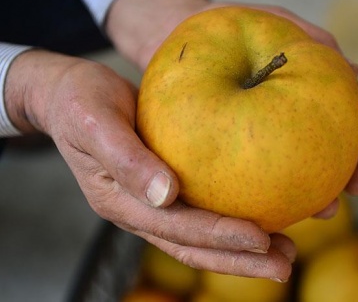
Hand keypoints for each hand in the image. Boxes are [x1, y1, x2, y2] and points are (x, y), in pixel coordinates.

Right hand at [5, 50, 294, 280]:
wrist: (69, 95)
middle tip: (284, 266)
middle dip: (240, 261)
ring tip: (285, 254)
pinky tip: (266, 217)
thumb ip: (126, 159)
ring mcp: (154, 204)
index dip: (219, 237)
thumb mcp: (95, 122)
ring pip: (202, 239)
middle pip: (195, 248)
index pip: (178, 228)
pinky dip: (234, 222)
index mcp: (122, 201)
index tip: (260, 240)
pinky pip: (204, 212)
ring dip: (242, 252)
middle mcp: (141, 210)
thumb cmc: (79, 102)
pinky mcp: (168, 188)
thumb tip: (165, 195)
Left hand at [106, 0, 357, 218]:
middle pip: (326, 153)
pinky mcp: (228, 154)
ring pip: (292, 174)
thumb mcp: (272, 22)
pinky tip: (274, 214)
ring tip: (326, 210)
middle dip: (349, 174)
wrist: (173, 36)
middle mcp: (285, 122)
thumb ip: (311, 40)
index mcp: (302, 95)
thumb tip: (354, 71)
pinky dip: (266, 196)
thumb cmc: (227, 26)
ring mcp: (258, 141)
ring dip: (317, 195)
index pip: (343, 116)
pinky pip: (248, 180)